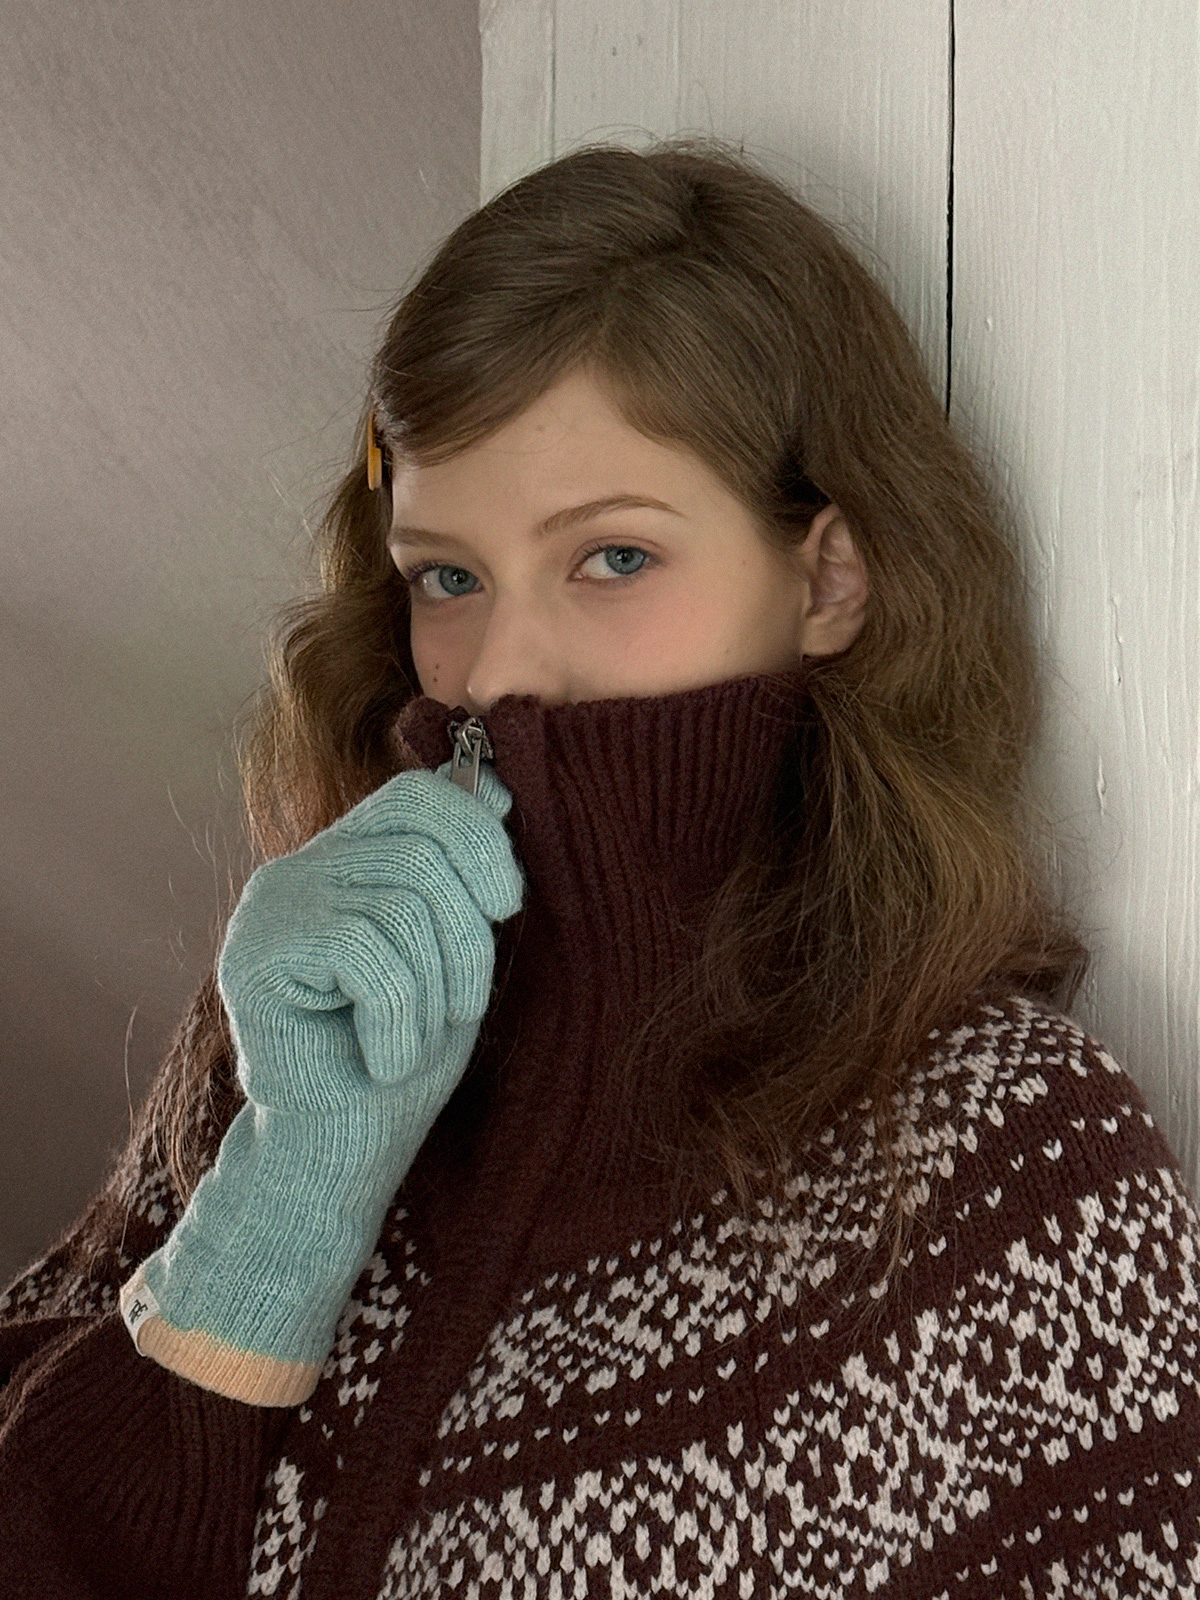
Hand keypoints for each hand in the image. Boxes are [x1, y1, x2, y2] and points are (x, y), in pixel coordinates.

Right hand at [119, 760, 523, 1404]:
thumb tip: (498, 788)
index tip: (506, 904)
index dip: (479, 835)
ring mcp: (270, 909)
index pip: (418, 793)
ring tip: (409, 1044)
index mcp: (345, 860)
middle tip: (460, 1009)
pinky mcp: (254, 957)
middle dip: (470, 936)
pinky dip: (399, 1021)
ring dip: (436, 992)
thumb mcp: (454, 954)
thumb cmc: (403, 1061)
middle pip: (423, 844)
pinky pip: (367, 954)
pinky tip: (379, 1059)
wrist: (340, 1159)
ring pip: (404, 902)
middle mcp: (297, 870)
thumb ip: (465, 875)